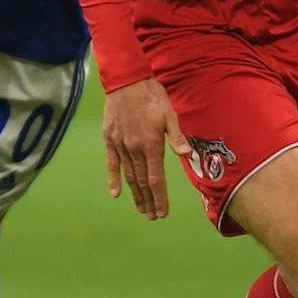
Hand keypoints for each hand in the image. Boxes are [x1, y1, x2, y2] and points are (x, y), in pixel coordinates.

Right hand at [100, 78, 190, 220]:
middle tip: (154, 216)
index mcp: (151, 144)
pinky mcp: (110, 140)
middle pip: (143, 182)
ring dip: (135, 194)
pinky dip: (113, 179)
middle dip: (149, 201)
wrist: (126, 81)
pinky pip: (111, 164)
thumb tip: (188, 155)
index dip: (160, 198)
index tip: (162, 212)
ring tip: (141, 209)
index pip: (156, 179)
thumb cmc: (152, 96)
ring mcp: (120, 145)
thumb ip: (177, 136)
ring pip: (129, 176)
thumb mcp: (170, 114)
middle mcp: (134, 149)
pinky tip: (115, 193)